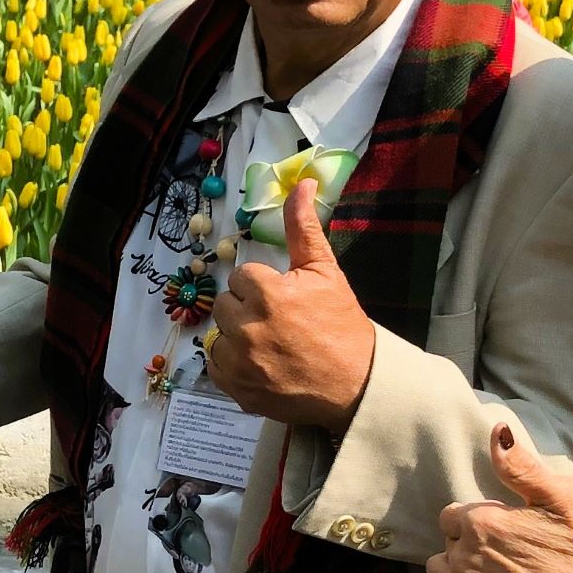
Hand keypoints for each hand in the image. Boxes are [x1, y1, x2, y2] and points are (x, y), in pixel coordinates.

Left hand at [204, 179, 373, 431]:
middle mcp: (248, 328)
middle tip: (278, 323)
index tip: (285, 300)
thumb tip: (302, 182)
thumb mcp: (325, 271)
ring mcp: (240, 363)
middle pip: (226, 304)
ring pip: (218, 335)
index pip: (243, 276)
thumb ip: (304, 227)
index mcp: (268, 294)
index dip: (265, 286)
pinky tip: (260, 364)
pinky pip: (216, 366)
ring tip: (270, 345)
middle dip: (247, 309)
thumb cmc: (341, 324)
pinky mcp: (237, 390)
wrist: (356, 383)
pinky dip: (233, 365)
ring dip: (237, 337)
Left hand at [413, 423, 572, 572]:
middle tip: (504, 550)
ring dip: (455, 567)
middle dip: (469, 540)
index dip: (478, 517)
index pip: (454, 512)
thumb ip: (521, 465)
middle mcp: (464, 556)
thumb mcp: (562, 496)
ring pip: (437, 568)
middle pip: (448, 539)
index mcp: (481, 522)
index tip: (503, 526)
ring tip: (487, 571)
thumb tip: (497, 430)